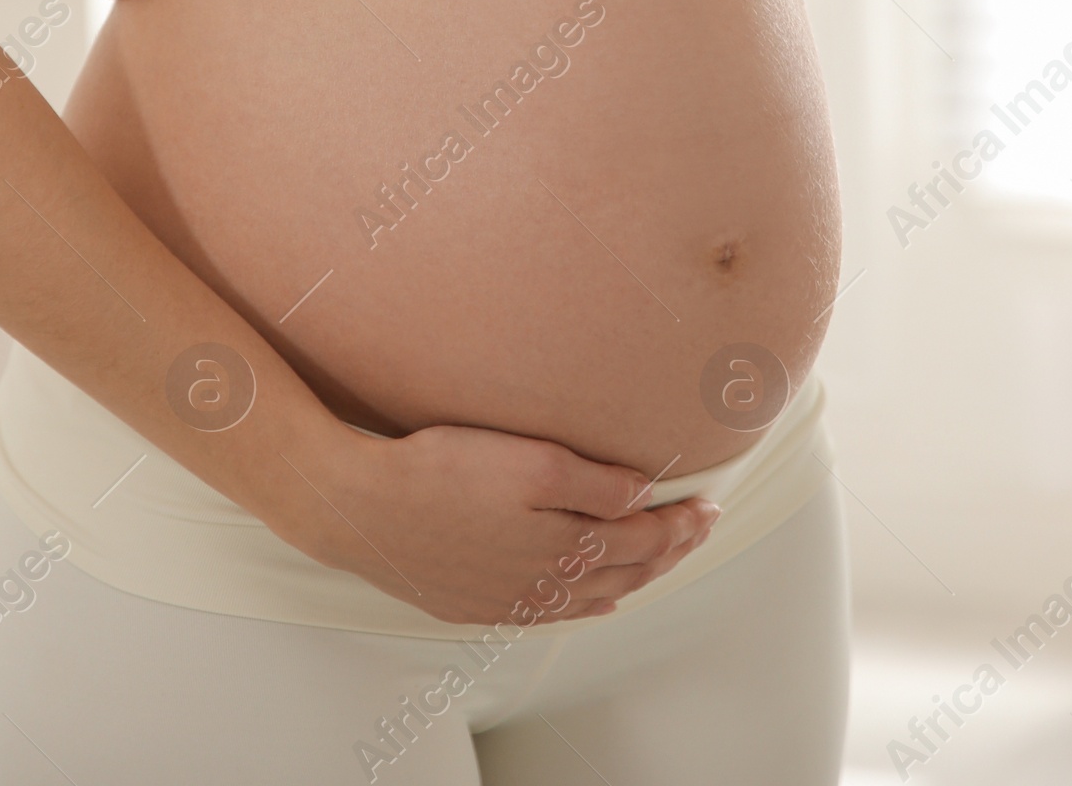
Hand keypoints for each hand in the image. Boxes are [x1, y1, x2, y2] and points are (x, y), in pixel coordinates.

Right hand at [294, 420, 720, 627]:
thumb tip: (644, 494)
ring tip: (661, 559)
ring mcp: (510, 599)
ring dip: (634, 577)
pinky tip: (596, 596)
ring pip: (593, 597)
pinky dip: (588, 602)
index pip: (644, 539)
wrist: (362, 508)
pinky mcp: (476, 604)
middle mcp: (544, 583)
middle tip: (699, 527)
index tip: (710, 505)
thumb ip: (592, 481)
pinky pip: (552, 612)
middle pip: (626, 572)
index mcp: (564, 545)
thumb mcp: (528, 460)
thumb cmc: (442, 470)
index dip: (681, 523)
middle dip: (669, 549)